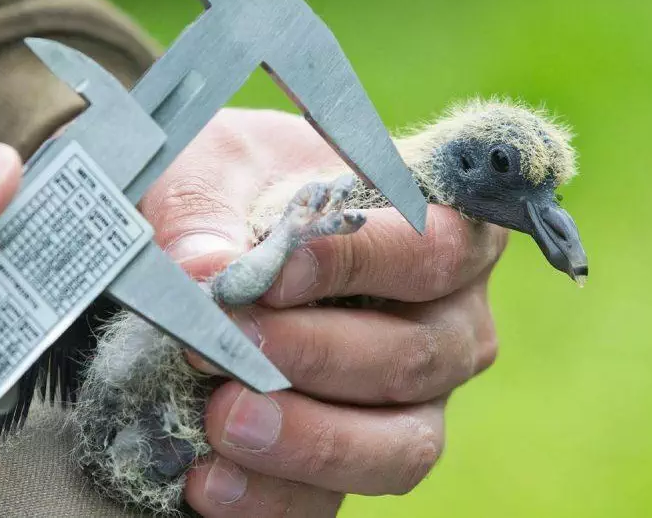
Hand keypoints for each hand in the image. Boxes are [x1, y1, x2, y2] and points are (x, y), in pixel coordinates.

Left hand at [137, 109, 505, 516]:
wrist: (206, 246)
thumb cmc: (237, 186)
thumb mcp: (213, 167)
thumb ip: (207, 212)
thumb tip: (202, 270)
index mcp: (441, 232)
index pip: (432, 249)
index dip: (358, 264)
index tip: (276, 271)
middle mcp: (449, 324)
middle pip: (416, 357)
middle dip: (315, 356)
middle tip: (226, 345)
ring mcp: (413, 404)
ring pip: (400, 447)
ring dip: (309, 439)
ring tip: (224, 420)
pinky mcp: (355, 463)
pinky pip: (333, 502)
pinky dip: (271, 497)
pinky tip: (207, 480)